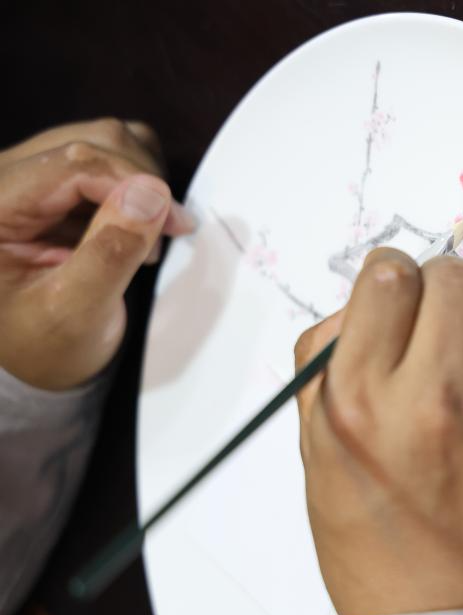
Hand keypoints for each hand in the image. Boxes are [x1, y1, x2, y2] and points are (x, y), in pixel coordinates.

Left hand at [0, 119, 193, 389]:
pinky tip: (135, 219)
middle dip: (141, 183)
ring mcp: (27, 174)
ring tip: (145, 236)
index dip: (133, 184)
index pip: (73, 164)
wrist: (35, 356)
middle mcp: (2, 179)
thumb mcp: (75, 312)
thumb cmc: (45, 344)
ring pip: (104, 141)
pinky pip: (108, 153)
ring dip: (142, 182)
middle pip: (92, 143)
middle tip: (162, 236)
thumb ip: (109, 253)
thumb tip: (151, 192)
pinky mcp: (52, 179)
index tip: (176, 222)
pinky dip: (137, 181)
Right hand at [294, 250, 462, 614]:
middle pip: (446, 278)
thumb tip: (366, 300)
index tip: (396, 297)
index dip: (390, 279)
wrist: (448, 612)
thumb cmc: (380, 545)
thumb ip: (326, 361)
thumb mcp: (316, 453)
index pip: (386, 277)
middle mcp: (435, 395)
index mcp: (362, 400)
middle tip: (433, 326)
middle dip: (434, 290)